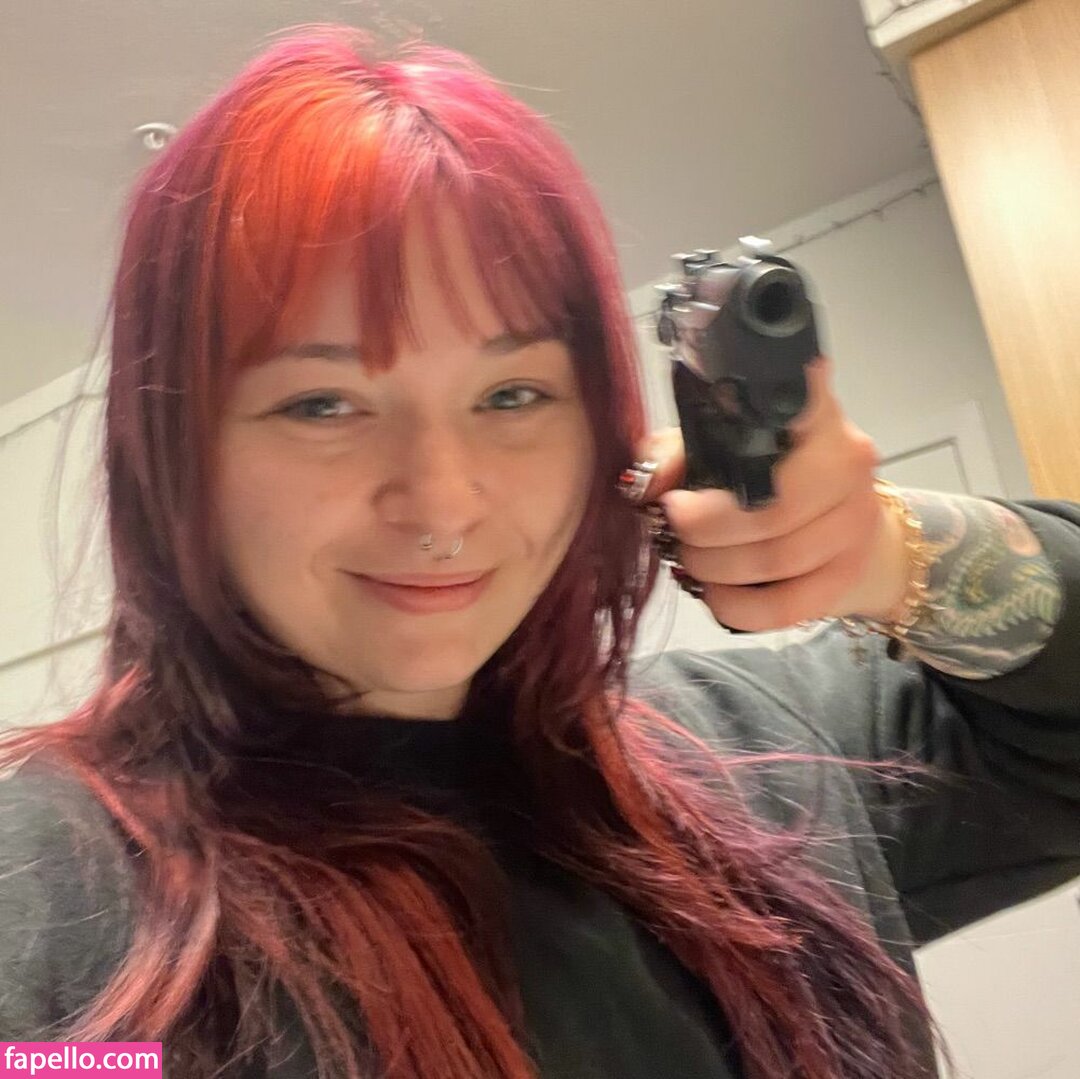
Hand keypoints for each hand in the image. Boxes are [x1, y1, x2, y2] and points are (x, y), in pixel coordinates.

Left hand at [631, 357, 910, 631]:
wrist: (834, 524)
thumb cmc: (764, 473)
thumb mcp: (715, 445)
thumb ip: (674, 453)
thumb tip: (644, 484)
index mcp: (816, 415)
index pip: (794, 404)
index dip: (739, 433)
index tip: (696, 461)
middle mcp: (848, 462)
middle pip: (773, 506)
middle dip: (705, 528)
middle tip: (675, 529)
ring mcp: (856, 522)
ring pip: (776, 559)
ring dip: (714, 568)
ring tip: (690, 559)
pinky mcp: (848, 575)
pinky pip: (786, 606)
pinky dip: (736, 606)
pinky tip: (714, 594)